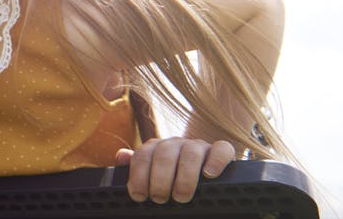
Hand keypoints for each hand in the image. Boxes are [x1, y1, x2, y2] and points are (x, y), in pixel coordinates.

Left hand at [115, 137, 235, 203]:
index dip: (138, 176)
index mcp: (156, 147)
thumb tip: (121, 156)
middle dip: (159, 179)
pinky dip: (216, 161)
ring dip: (185, 177)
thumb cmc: (172, 177)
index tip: (138, 196)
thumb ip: (136, 165)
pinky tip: (209, 175)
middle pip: (164, 154)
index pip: (142, 155)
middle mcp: (175, 143)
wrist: (204, 170)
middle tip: (159, 199)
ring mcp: (199, 145)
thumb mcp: (152, 173)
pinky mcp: (221, 150)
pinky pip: (221, 149)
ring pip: (191, 153)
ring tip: (181, 197)